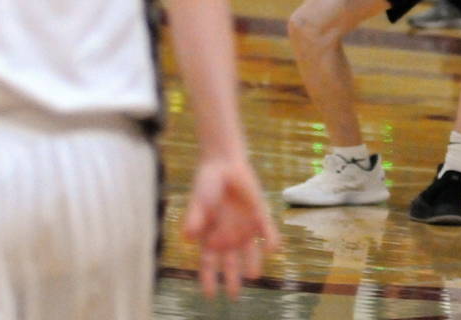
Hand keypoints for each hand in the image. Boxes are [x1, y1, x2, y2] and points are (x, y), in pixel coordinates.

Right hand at [182, 157, 279, 299]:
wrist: (224, 164)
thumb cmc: (206, 185)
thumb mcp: (198, 202)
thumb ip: (194, 219)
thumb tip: (188, 237)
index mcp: (209, 238)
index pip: (208, 264)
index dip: (209, 279)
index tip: (210, 295)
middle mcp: (228, 237)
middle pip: (230, 264)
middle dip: (232, 279)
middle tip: (234, 296)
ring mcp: (245, 228)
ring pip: (250, 252)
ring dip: (252, 262)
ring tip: (253, 275)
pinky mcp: (260, 215)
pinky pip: (267, 231)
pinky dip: (270, 239)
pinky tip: (272, 248)